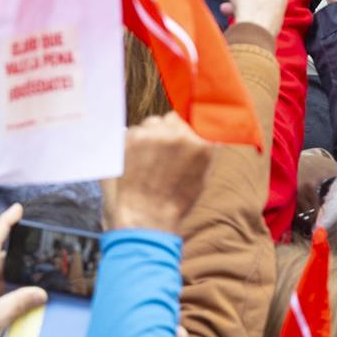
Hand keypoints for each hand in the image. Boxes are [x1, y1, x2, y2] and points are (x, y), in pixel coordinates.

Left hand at [105, 115, 215, 231]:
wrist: (146, 217)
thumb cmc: (174, 201)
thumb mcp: (202, 176)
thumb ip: (205, 150)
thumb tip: (204, 131)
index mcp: (201, 143)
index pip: (192, 121)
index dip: (183, 131)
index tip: (177, 140)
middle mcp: (178, 135)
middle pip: (170, 119)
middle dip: (165, 132)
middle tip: (159, 154)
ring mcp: (154, 135)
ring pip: (151, 123)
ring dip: (149, 135)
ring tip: (146, 160)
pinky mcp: (131, 139)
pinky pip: (132, 131)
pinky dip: (132, 143)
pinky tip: (134, 163)